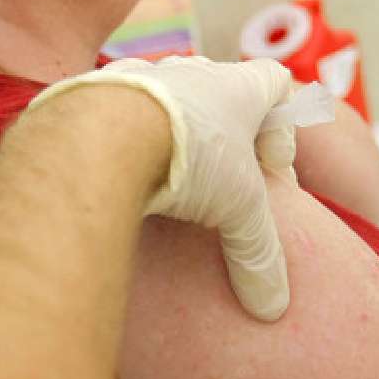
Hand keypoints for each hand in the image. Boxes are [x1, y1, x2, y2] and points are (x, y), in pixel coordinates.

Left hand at [28, 57, 295, 319]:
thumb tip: (273, 307)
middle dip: (229, 135)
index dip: (282, 125)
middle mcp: (192, 71)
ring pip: (171, 98)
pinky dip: (128, 136)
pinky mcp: (97, 91)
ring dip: (178, 132)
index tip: (271, 168)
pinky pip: (121, 108)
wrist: (96, 137)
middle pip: (223, 92)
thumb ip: (259, 255)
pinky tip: (124, 174)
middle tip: (223, 181)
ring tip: (171, 179)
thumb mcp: (238, 212)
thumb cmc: (186, 161)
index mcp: (237, 87)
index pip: (276, 82)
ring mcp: (142, 75)